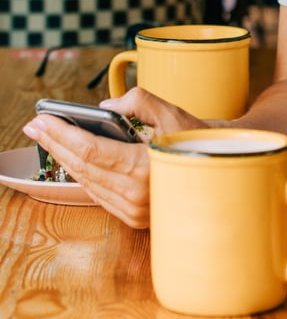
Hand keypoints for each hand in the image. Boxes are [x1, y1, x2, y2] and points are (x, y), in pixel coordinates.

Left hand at [22, 88, 207, 228]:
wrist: (220, 169)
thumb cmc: (196, 139)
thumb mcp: (171, 111)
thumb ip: (137, 101)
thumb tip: (103, 107)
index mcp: (147, 168)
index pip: (91, 149)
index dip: (62, 133)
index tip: (41, 119)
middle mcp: (138, 194)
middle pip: (82, 166)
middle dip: (55, 143)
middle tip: (34, 125)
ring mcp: (135, 210)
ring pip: (87, 182)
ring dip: (64, 159)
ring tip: (48, 138)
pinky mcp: (134, 217)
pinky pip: (98, 194)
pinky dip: (82, 174)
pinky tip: (70, 158)